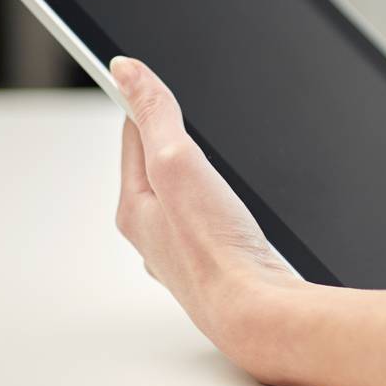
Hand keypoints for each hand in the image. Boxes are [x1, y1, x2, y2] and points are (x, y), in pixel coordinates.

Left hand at [110, 56, 298, 379]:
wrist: (259, 315)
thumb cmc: (216, 250)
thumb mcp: (178, 163)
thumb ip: (155, 113)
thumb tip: (126, 71)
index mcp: (135, 209)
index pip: (134, 137)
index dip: (148, 105)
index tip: (157, 83)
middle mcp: (154, 237)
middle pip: (159, 170)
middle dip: (175, 142)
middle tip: (190, 116)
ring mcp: (188, 256)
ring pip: (188, 202)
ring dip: (200, 179)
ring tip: (215, 161)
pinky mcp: (221, 269)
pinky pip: (214, 226)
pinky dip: (223, 210)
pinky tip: (240, 213)